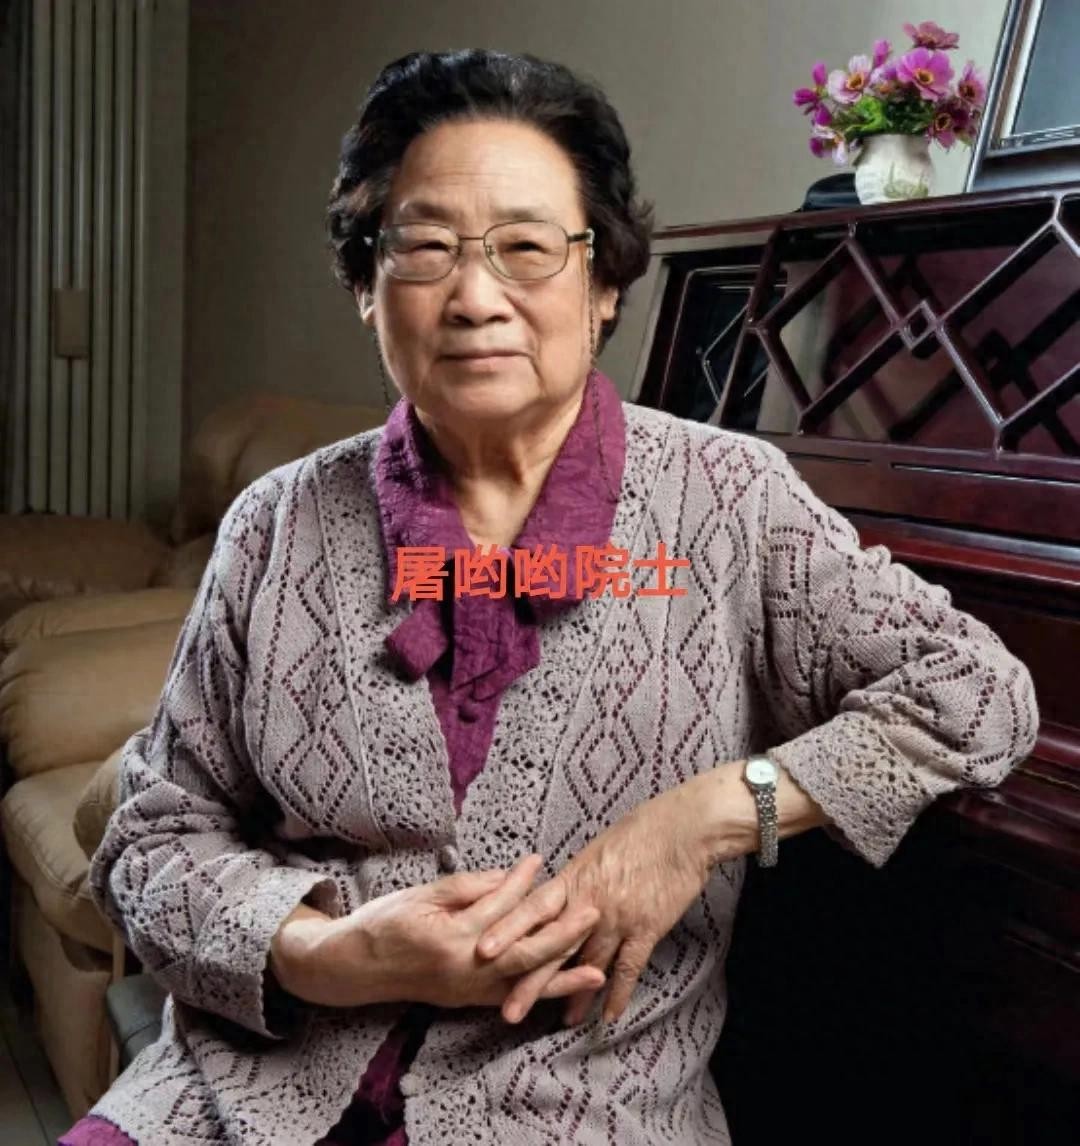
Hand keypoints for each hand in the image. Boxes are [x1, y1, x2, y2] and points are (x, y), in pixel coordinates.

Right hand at [270, 854, 604, 1009]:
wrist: (351, 967)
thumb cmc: (382, 923)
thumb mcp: (421, 894)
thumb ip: (466, 887)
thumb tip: (508, 877)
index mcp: (448, 938)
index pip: (496, 908)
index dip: (519, 883)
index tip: (540, 861)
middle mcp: (462, 970)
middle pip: (522, 952)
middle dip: (560, 934)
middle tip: (592, 911)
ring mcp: (465, 991)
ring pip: (522, 982)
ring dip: (562, 974)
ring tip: (598, 966)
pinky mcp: (466, 1000)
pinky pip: (510, 998)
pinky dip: (539, 995)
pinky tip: (564, 992)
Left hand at [476, 775, 723, 1026]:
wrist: (683, 829)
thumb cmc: (641, 830)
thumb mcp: (598, 850)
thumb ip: (577, 879)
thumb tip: (558, 895)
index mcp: (574, 878)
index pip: (533, 909)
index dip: (507, 930)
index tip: (482, 951)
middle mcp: (590, 901)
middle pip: (553, 945)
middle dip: (529, 980)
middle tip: (508, 1010)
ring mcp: (618, 916)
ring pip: (588, 962)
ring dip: (573, 994)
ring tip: (559, 1021)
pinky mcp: (647, 927)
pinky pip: (629, 967)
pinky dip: (618, 992)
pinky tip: (609, 1015)